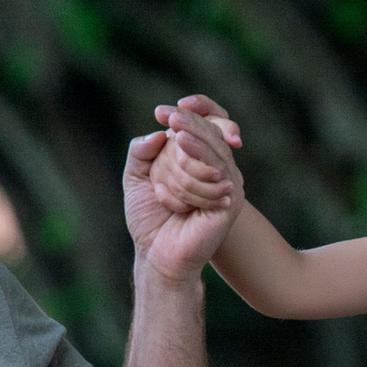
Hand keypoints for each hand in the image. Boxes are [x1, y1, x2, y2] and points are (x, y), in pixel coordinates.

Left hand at [125, 94, 243, 282]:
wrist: (158, 254)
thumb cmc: (150, 218)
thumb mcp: (136, 177)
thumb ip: (140, 150)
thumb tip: (158, 134)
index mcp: (199, 158)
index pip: (202, 124)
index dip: (188, 114)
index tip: (160, 112)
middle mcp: (217, 166)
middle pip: (206, 132)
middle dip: (183, 132)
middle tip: (169, 125)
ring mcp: (228, 181)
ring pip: (207, 153)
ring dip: (177, 172)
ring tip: (162, 193)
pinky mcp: (231, 199)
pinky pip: (213, 176)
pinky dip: (187, 189)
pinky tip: (174, 204)